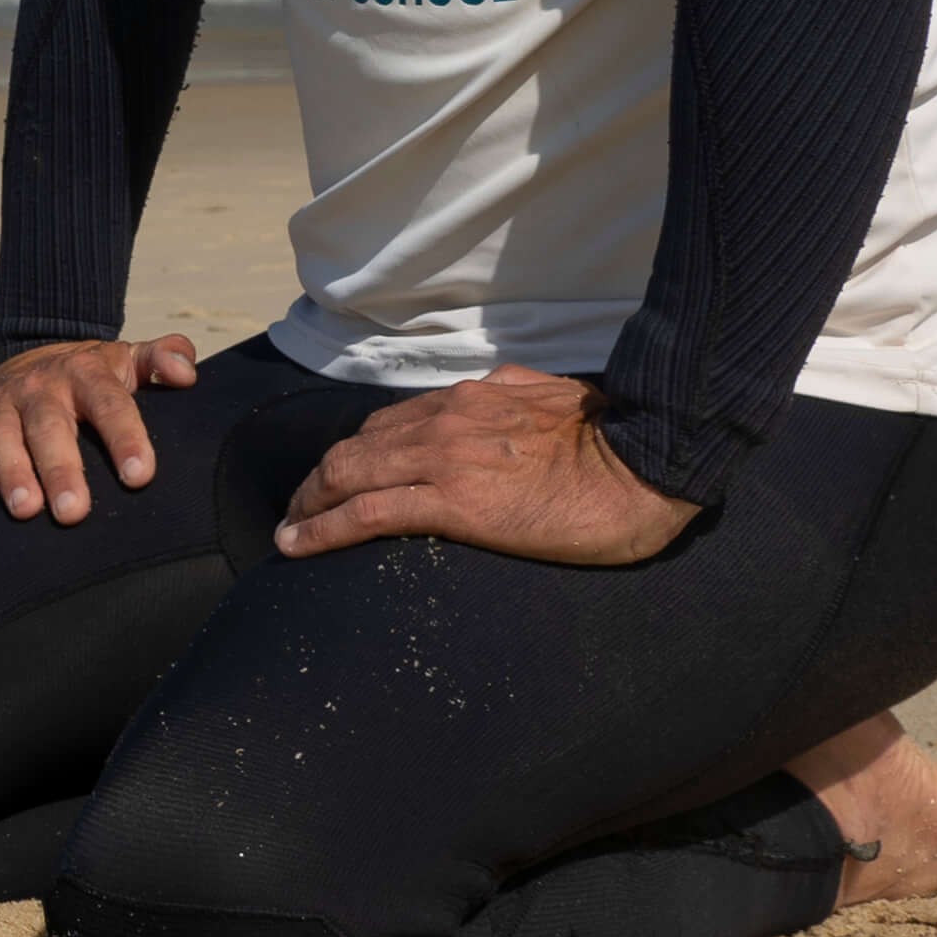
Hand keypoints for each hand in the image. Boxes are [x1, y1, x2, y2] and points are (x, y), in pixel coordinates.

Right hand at [0, 333, 198, 519]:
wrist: (37, 354)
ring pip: (1, 436)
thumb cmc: (96, 376)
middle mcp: (40, 386)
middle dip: (60, 469)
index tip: (139, 476)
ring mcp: (0, 403)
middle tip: (72, 512)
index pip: (109, 404)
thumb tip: (186, 373)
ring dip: (9, 473)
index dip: (125, 437)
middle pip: (49, 426)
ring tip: (24, 511)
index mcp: (86, 373)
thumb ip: (164, 359)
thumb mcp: (131, 359)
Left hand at [272, 366, 692, 567]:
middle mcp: (446, 421)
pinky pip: (369, 515)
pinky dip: (323, 529)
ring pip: (349, 476)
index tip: (336, 477)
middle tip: (297, 510)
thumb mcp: (554, 394)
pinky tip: (298, 546)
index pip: (388, 423)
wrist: (646, 464)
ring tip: (289, 533)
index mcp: (470, 399)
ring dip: (308, 505)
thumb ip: (516, 392)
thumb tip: (502, 389)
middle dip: (316, 480)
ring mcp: (446, 460)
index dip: (353, 452)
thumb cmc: (613, 439)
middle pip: (354, 448)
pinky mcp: (456, 505)